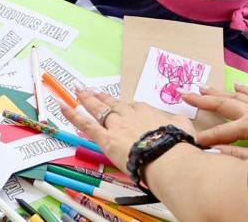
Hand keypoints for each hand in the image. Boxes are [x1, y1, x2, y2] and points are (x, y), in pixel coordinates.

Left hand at [65, 89, 194, 168]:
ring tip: (78, 91)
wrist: (168, 157)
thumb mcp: (184, 129)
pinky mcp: (106, 138)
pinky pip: (86, 125)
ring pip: (98, 109)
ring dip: (87, 100)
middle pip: (113, 103)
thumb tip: (179, 122)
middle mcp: (130, 115)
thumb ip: (178, 123)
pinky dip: (73, 115)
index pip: (135, 108)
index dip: (127, 108)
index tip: (124, 108)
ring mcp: (116, 125)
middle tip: (92, 90)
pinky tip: (63, 107)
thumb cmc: (178, 146)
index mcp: (148, 113)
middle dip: (102, 97)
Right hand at [183, 83, 247, 158]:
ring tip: (203, 87)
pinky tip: (238, 85)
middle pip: (224, 104)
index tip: (195, 142)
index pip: (222, 132)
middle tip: (185, 94)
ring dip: (219, 91)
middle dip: (203, 99)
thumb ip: (237, 155)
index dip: (207, 137)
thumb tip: (216, 152)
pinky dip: (246, 90)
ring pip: (237, 96)